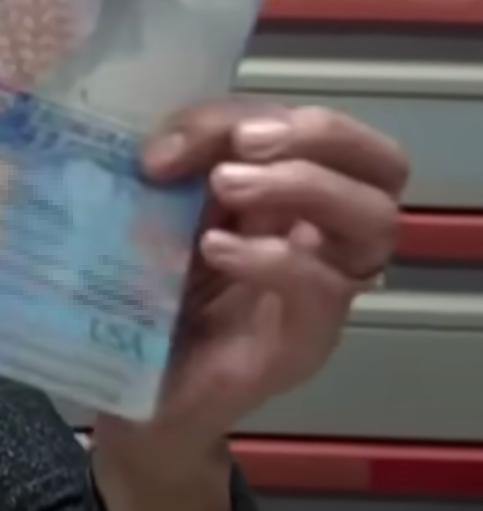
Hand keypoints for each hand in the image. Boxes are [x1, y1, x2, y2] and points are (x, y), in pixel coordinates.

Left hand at [98, 99, 407, 459]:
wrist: (128, 396)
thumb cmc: (147, 295)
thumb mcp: (157, 214)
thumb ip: (173, 170)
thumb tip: (161, 145)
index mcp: (289, 196)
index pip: (328, 132)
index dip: (269, 114)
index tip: (192, 136)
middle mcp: (321, 237)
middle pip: (382, 165)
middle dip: (318, 136)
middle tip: (238, 150)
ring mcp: (321, 292)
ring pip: (374, 221)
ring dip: (302, 186)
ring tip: (224, 186)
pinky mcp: (303, 345)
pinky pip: (324, 290)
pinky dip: (273, 257)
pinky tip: (215, 250)